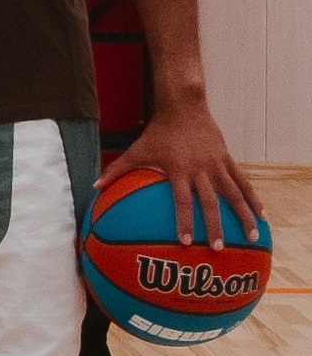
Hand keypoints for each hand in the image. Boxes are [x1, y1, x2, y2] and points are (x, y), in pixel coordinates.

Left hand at [98, 98, 263, 249]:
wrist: (184, 107)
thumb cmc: (157, 132)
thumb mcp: (135, 150)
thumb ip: (115, 170)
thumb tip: (94, 186)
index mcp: (178, 170)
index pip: (182, 200)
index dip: (185, 220)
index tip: (187, 241)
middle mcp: (201, 169)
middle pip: (211, 202)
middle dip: (215, 226)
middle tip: (218, 248)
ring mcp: (217, 164)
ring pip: (234, 193)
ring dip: (244, 215)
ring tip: (252, 236)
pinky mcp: (228, 159)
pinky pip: (243, 181)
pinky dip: (253, 198)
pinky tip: (261, 215)